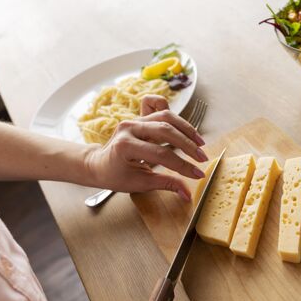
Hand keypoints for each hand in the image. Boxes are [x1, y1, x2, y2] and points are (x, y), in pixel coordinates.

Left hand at [84, 95, 207, 200]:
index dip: (182, 165)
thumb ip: (166, 184)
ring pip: (166, 117)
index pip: (161, 154)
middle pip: (166, 131)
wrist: (98, 164)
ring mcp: (134, 119)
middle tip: (202, 158)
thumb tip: (188, 194)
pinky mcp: (139, 116)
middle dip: (188, 146)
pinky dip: (172, 113)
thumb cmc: (116, 176)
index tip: (198, 174)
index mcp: (125, 146)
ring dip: (186, 129)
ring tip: (200, 143)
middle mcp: (130, 127)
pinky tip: (183, 126)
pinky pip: (158, 106)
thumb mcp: (140, 183)